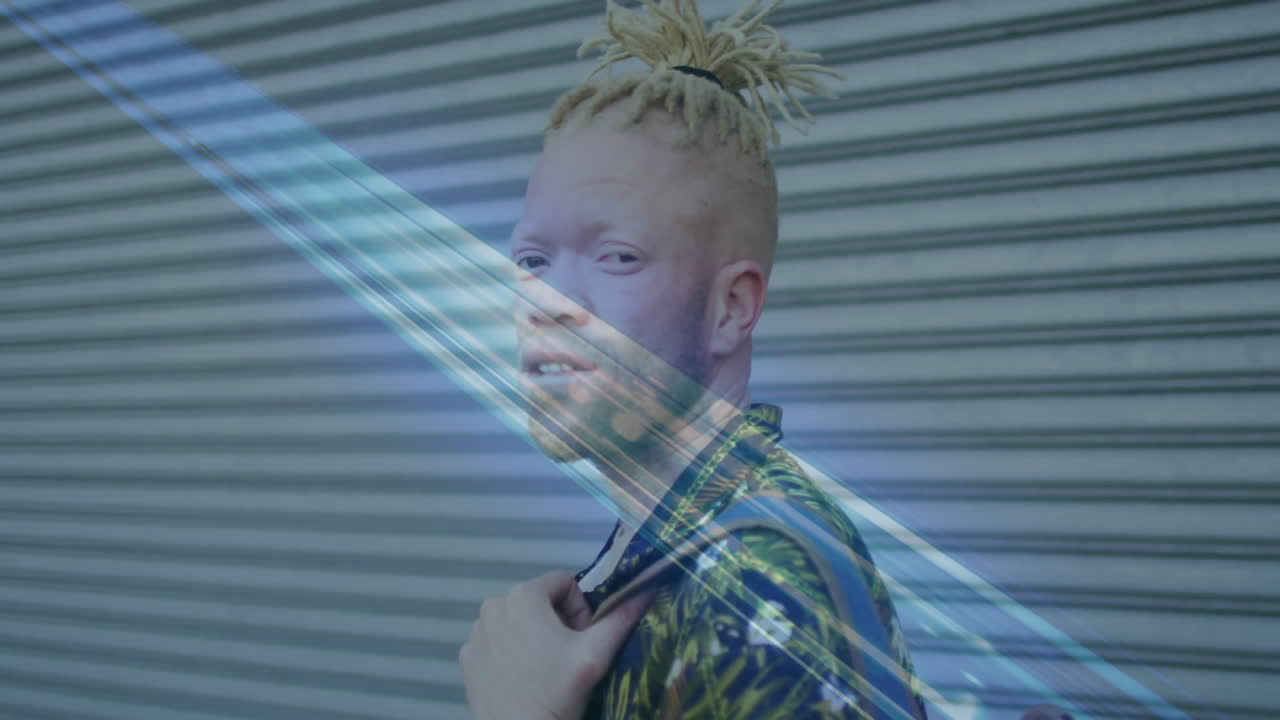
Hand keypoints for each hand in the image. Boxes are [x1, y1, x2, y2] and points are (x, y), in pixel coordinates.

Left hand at [459, 570, 653, 719]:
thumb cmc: (557, 690)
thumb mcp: (596, 653)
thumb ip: (621, 618)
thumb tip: (644, 592)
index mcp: (523, 596)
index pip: (564, 583)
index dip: (581, 608)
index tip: (582, 639)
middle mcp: (493, 606)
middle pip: (539, 601)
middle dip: (558, 623)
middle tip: (567, 656)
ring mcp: (476, 633)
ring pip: (517, 621)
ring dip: (534, 637)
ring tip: (545, 669)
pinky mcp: (467, 657)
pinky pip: (496, 642)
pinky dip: (511, 653)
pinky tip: (523, 678)